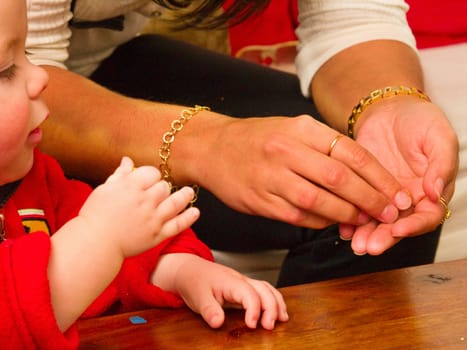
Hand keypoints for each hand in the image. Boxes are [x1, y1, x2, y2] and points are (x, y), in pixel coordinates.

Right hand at [78, 157, 199, 256]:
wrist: (95, 243)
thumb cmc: (96, 215)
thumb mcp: (105, 189)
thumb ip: (120, 175)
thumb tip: (128, 160)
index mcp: (130, 187)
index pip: (152, 173)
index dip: (152, 175)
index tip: (150, 179)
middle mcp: (144, 202)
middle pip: (164, 187)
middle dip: (163, 187)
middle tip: (160, 191)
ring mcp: (152, 219)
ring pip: (175, 203)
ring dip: (184, 196)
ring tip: (189, 192)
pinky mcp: (157, 235)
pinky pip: (178, 225)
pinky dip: (189, 218)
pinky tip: (195, 211)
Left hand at [168, 254, 287, 329]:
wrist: (189, 269)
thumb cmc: (194, 281)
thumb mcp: (197, 297)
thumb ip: (209, 309)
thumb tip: (218, 322)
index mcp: (230, 282)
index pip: (250, 294)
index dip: (254, 310)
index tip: (251, 325)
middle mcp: (241, 280)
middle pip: (264, 290)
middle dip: (271, 307)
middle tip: (269, 326)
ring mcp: (244, 283)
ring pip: (267, 288)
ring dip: (277, 303)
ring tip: (282, 319)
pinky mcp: (244, 288)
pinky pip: (264, 291)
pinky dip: (273, 300)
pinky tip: (277, 311)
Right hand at [199, 115, 411, 227]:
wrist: (211, 148)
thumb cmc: (257, 138)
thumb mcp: (291, 128)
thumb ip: (324, 146)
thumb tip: (362, 173)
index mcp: (300, 128)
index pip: (350, 152)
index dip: (379, 176)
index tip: (396, 192)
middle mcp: (286, 150)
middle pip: (339, 178)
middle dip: (370, 198)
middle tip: (389, 212)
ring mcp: (271, 177)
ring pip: (319, 201)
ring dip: (347, 214)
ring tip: (363, 219)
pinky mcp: (260, 200)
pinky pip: (298, 216)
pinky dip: (321, 222)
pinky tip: (332, 222)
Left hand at [341, 97, 458, 254]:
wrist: (389, 110)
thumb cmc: (419, 120)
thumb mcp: (438, 136)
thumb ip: (441, 164)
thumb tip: (436, 192)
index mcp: (431, 191)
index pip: (427, 217)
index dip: (414, 226)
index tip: (398, 228)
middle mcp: (408, 199)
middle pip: (399, 226)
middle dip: (384, 237)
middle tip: (369, 246)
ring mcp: (384, 196)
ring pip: (376, 222)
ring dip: (366, 234)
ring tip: (354, 243)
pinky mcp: (363, 189)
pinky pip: (357, 207)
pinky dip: (349, 219)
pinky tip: (341, 227)